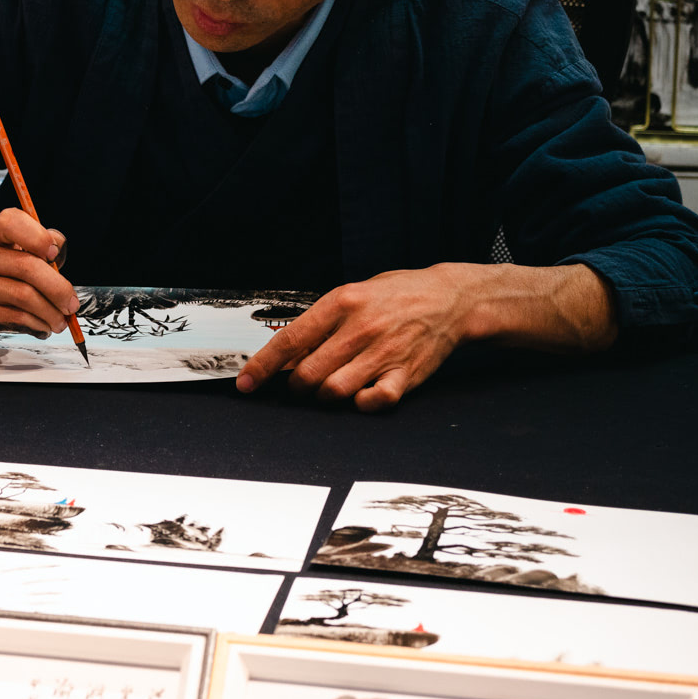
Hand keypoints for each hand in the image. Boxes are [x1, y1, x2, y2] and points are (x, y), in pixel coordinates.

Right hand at [0, 207, 77, 345]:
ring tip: (59, 321)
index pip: (10, 222)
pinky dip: (36, 325)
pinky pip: (14, 318)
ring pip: (24, 296)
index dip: (37, 235)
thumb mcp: (10, 261)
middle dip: (58, 288)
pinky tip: (40, 327)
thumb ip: (37, 251)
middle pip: (26, 266)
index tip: (54, 254)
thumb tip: (59, 248)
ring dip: (50, 312)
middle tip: (72, 304)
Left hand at [235, 263, 616, 411]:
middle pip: (307, 375)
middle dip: (295, 388)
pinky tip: (362, 395)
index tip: (246, 384)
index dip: (262, 367)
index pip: (289, 341)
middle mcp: (359, 329)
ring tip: (331, 388)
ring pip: (334, 392)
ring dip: (325, 398)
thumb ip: (321, 321)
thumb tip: (285, 351)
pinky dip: (361, 405)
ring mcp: (383, 353)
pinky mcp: (406, 374)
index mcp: (340, 303)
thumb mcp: (353, 293)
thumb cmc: (396, 295)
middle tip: (300, 386)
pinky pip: (374, 402)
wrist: (451, 298)